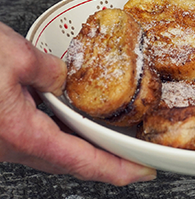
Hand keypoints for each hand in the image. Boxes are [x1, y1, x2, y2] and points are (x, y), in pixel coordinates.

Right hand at [0, 22, 155, 184]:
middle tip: (137, 159)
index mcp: (21, 134)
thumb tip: (64, 78)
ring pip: (54, 153)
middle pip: (71, 162)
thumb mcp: (15, 56)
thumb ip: (50, 71)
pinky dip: (63, 136)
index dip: (118, 170)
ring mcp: (4, 143)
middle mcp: (12, 146)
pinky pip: (38, 140)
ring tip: (113, 142)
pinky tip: (72, 123)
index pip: (82, 160)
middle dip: (107, 163)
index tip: (144, 173)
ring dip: (85, 150)